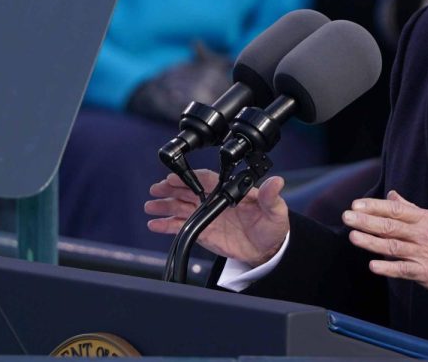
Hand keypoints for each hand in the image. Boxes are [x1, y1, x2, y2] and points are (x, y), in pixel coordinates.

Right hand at [146, 169, 289, 266]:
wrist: (267, 250)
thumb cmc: (272, 227)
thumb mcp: (275, 211)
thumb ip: (271, 197)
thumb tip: (277, 181)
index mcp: (231, 191)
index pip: (207, 180)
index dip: (190, 178)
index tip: (174, 177)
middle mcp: (216, 201)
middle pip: (189, 191)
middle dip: (171, 189)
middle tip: (156, 189)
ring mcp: (208, 216)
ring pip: (182, 207)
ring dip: (165, 205)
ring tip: (150, 206)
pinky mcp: (203, 232)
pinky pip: (182, 226)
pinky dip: (167, 225)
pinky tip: (154, 224)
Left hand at [342, 190, 427, 301]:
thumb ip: (410, 208)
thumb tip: (392, 194)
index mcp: (424, 219)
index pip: (395, 209)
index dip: (374, 206)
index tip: (356, 204)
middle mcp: (424, 234)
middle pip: (391, 226)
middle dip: (367, 221)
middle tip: (347, 217)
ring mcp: (424, 254)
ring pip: (393, 246)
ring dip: (371, 242)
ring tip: (353, 237)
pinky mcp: (425, 272)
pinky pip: (403, 269)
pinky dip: (388, 267)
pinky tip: (373, 265)